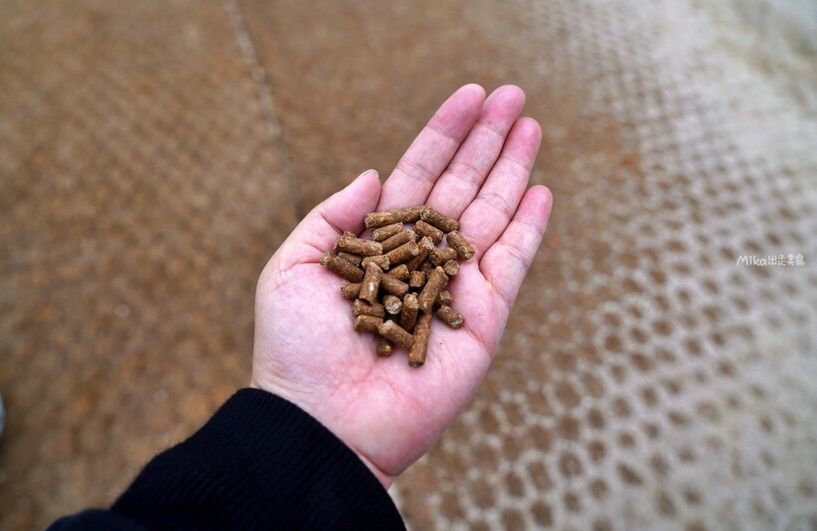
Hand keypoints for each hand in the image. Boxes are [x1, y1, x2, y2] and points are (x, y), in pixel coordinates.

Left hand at [251, 84, 551, 487]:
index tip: (469, 94)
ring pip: (492, 215)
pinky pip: (512, 264)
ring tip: (530, 124)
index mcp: (378, 244)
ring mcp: (455, 288)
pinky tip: (540, 190)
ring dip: (513, 169)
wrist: (323, 421)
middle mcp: (420, 259)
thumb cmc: (296, 348)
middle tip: (512, 94)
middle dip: (487, 139)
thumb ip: (334, 215)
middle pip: (462, 186)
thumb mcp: (294, 266)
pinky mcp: (484, 320)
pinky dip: (529, 228)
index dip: (444, 133)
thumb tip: (374, 174)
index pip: (418, 175)